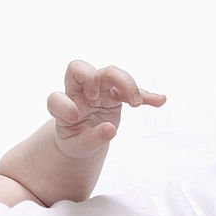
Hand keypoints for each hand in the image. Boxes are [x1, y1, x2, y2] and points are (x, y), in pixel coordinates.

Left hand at [47, 60, 165, 159]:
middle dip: (90, 78)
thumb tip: (110, 129)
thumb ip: (91, 140)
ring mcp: (97, 91)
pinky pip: (131, 90)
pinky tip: (159, 101)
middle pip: (79, 68)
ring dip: (124, 83)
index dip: (64, 104)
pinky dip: (145, 95)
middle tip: (96, 96)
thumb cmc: (76, 141)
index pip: (56, 98)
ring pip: (109, 73)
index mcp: (63, 107)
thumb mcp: (79, 147)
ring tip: (135, 103)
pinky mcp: (114, 95)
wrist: (84, 140)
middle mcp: (78, 94)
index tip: (75, 117)